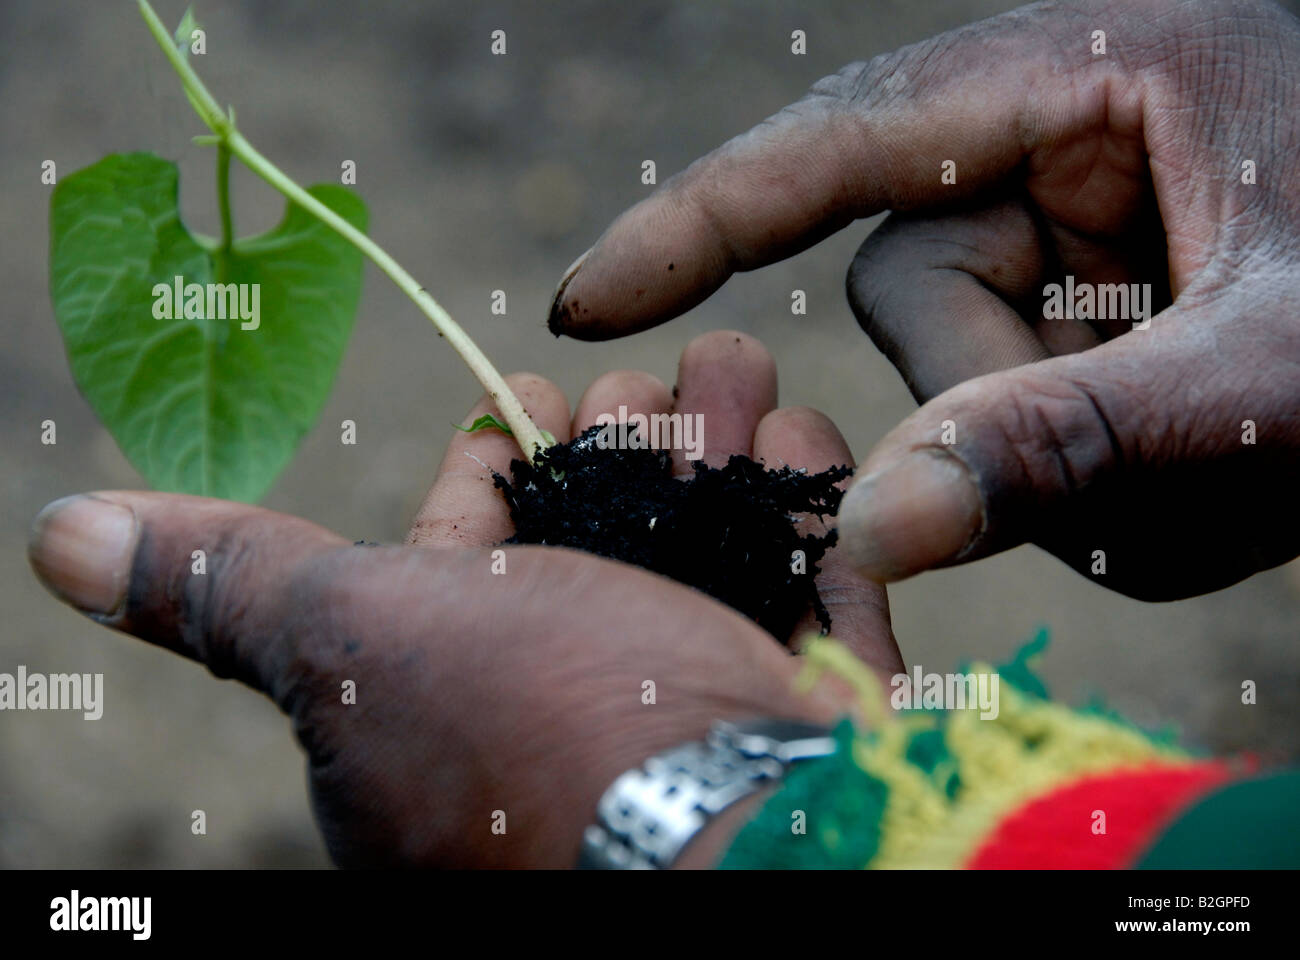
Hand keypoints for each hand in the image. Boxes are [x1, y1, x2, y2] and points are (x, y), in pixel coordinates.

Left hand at [28, 332, 896, 867]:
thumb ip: (231, 584)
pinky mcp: (799, 679)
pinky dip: (801, 490)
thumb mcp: (352, 639)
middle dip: (617, 427)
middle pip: (598, 515)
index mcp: (459, 690)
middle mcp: (576, 693)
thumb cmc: (534, 728)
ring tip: (722, 384)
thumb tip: (55, 535)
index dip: (495, 456)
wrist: (737, 831)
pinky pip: (808, 555)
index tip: (523, 395)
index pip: (467, 544)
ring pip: (705, 516)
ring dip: (713, 433)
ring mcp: (697, 684)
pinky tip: (787, 441)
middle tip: (635, 390)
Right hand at [547, 0, 1299, 599]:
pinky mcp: (1083, 307)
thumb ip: (1066, 441)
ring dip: (1063, 450)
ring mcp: (1064, 230)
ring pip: (956, 374)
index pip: (839, 142)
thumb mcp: (1270, 374)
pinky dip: (1094, 473)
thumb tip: (865, 525)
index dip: (695, 222)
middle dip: (1002, 395)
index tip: (581, 306)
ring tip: (1219, 456)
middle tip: (1167, 439)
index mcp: (1089, 65)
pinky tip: (1208, 457)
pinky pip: (1014, 412)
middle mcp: (1052, 140)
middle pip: (903, 291)